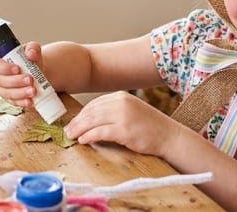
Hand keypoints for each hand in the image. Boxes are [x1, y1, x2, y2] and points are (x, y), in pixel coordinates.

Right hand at [0, 42, 43, 108]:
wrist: (36, 72)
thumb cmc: (29, 60)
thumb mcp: (32, 49)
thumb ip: (32, 48)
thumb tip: (31, 54)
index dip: (3, 67)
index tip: (17, 69)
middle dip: (15, 81)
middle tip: (30, 79)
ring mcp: (1, 88)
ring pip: (6, 93)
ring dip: (20, 93)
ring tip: (33, 90)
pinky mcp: (8, 98)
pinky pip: (12, 102)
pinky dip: (21, 102)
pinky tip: (30, 101)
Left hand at [63, 91, 181, 156]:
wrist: (169, 136)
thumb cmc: (149, 127)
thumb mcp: (130, 111)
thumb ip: (113, 112)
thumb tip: (90, 120)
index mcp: (121, 96)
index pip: (94, 104)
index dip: (81, 114)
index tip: (73, 122)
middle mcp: (121, 103)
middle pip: (91, 112)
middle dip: (76, 122)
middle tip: (67, 130)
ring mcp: (123, 115)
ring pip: (92, 121)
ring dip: (79, 129)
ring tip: (71, 136)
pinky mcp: (124, 130)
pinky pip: (100, 132)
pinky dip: (89, 136)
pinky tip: (83, 140)